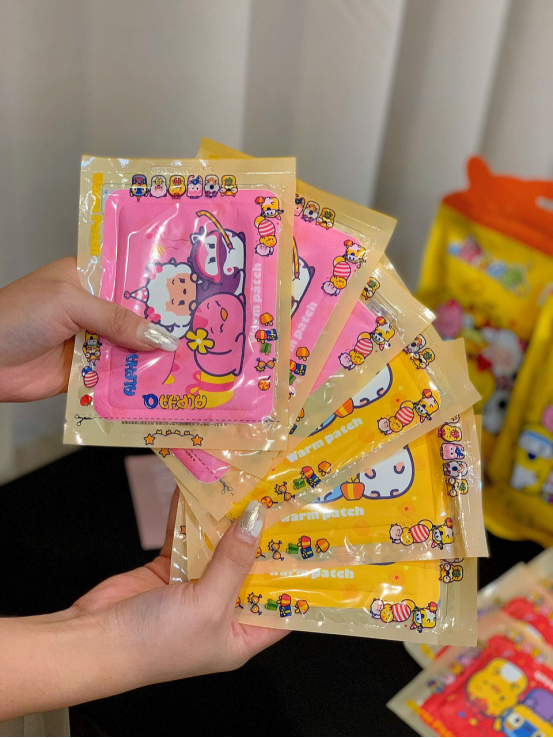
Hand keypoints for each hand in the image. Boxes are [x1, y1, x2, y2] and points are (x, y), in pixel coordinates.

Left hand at [0, 258, 179, 401]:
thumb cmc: (16, 317)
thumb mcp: (69, 304)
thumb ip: (116, 318)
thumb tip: (160, 336)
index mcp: (88, 279)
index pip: (131, 277)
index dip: (160, 285)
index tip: (193, 292)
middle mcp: (93, 308)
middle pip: (137, 316)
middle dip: (164, 325)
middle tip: (202, 331)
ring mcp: (92, 341)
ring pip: (132, 347)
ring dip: (154, 356)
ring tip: (192, 360)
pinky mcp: (88, 371)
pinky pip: (119, 375)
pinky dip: (136, 381)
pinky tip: (163, 384)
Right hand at [0, 495, 284, 718]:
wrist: (93, 641)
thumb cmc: (158, 641)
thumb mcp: (209, 604)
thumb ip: (235, 559)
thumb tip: (258, 518)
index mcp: (242, 634)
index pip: (283, 604)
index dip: (301, 575)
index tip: (316, 540)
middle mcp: (223, 609)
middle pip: (252, 566)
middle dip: (264, 535)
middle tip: (284, 499)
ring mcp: (196, 586)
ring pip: (221, 546)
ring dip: (230, 518)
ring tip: (250, 485)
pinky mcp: (170, 567)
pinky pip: (189, 536)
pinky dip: (193, 514)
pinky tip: (203, 487)